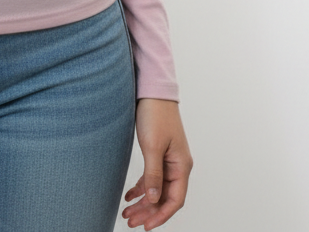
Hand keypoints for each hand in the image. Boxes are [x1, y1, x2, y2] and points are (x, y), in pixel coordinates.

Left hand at [121, 98, 192, 229]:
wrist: (152, 91)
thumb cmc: (156, 115)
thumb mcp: (152, 146)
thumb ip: (153, 174)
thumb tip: (153, 199)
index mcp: (181, 166)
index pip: (174, 200)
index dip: (161, 215)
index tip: (146, 226)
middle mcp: (177, 166)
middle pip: (164, 197)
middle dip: (148, 212)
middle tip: (130, 222)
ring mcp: (168, 160)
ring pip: (156, 188)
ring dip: (143, 202)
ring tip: (127, 213)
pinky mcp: (158, 153)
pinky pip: (151, 177)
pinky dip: (141, 188)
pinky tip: (129, 196)